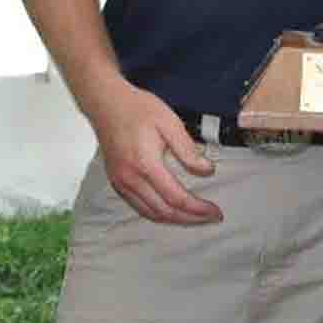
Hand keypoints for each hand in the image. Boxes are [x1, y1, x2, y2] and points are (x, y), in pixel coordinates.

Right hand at [90, 79, 221, 224]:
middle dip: (190, 219)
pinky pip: (139, 207)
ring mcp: (120, 183)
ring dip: (174, 219)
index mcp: (145, 165)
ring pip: (150, 214)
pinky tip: (171, 210)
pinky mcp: (117, 182)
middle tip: (211, 217)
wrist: (106, 103)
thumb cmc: (138, 109)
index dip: (198, 209)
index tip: (216, 212)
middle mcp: (130, 179)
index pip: (176, 198)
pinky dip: (158, 213)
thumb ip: (188, 150)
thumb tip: (207, 170)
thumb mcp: (170, 123)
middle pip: (164, 212)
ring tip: (195, 217)